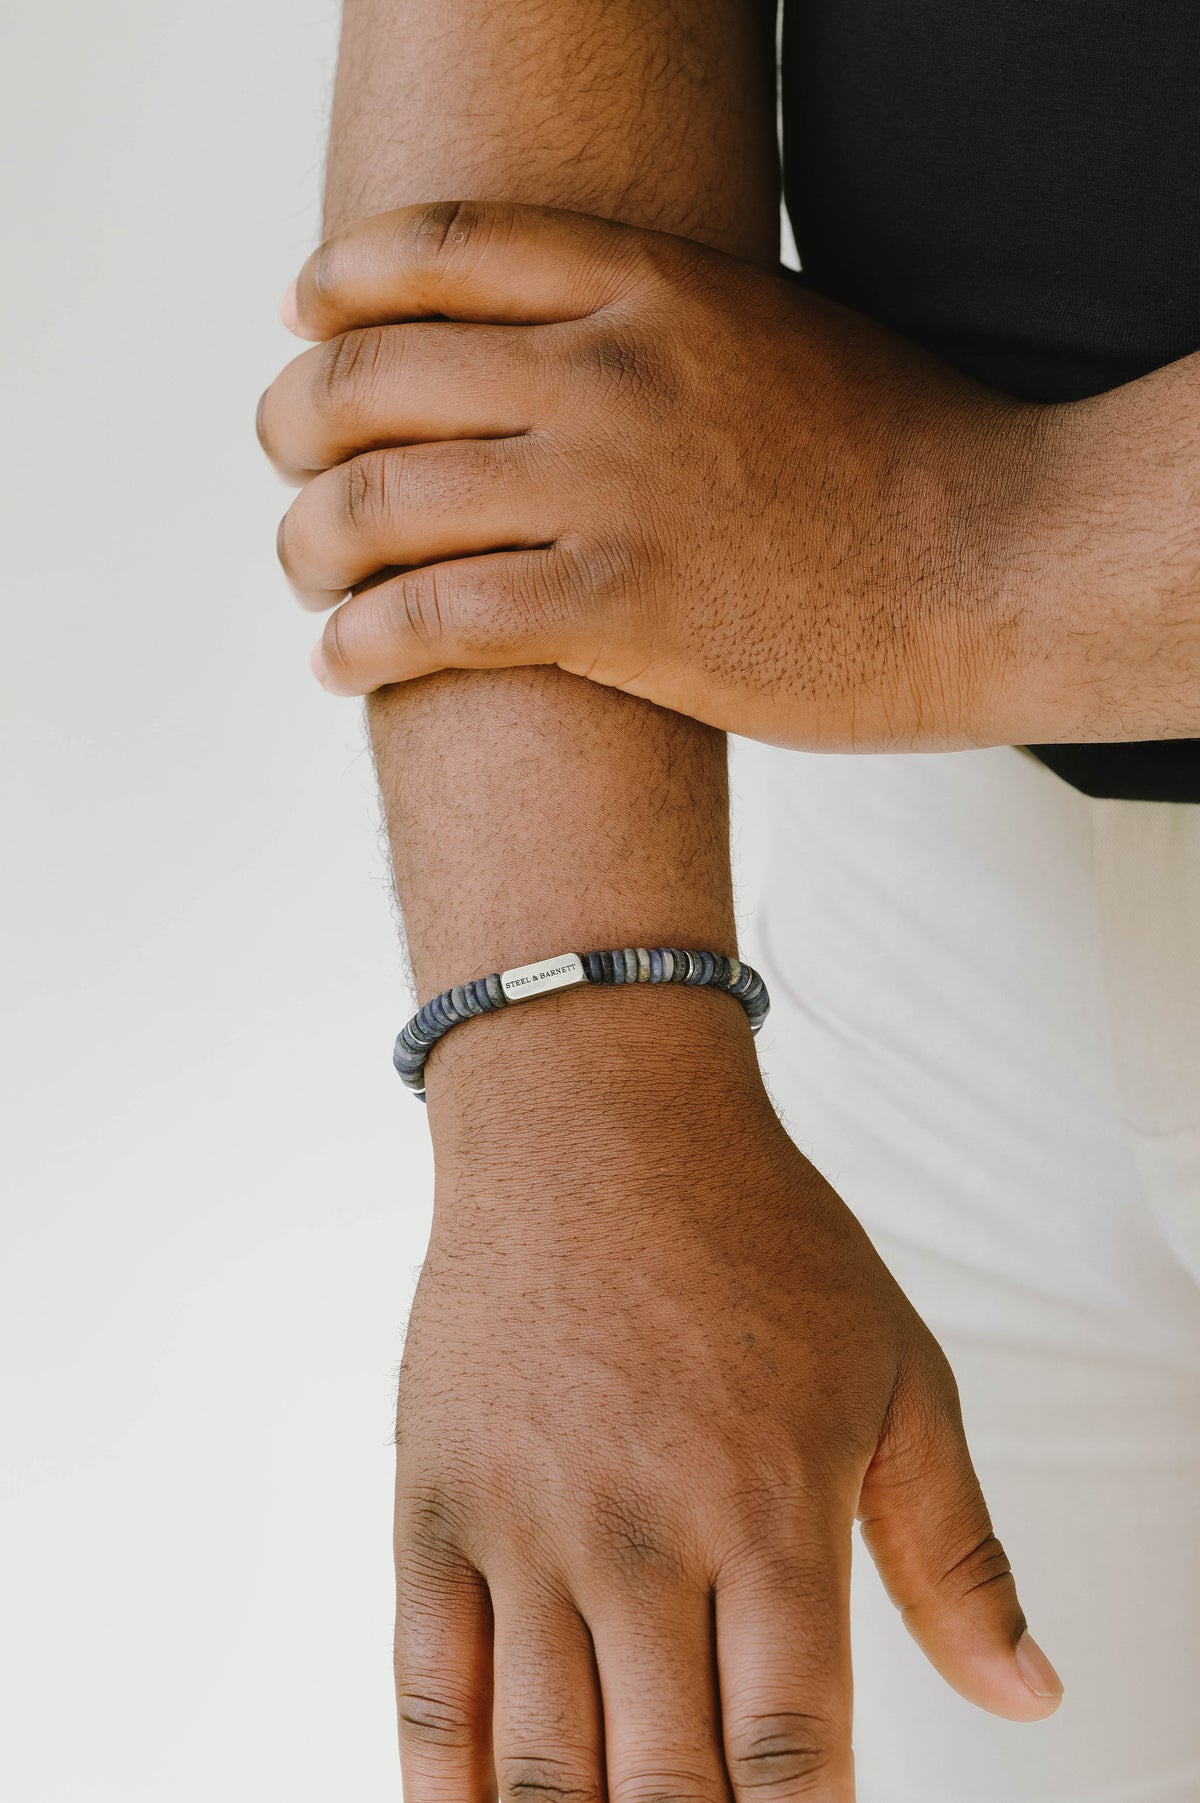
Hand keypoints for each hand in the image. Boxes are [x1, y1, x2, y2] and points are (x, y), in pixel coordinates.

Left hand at [257, 200, 1076, 750]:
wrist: (997, 566)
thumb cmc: (899, 460)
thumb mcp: (771, 334)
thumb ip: (656, 327)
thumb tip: (557, 355)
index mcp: (648, 284)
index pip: (439, 250)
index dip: (340, 286)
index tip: (302, 319)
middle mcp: (608, 371)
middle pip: (371, 375)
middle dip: (294, 424)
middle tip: (290, 468)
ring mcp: (610, 489)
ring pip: (378, 503)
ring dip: (309, 546)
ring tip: (309, 580)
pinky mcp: (622, 610)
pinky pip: (436, 619)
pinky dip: (360, 646)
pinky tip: (338, 665)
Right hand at [391, 997, 1060, 1802]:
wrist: (594, 1123)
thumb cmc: (756, 1239)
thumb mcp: (897, 1373)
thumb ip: (956, 1549)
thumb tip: (1028, 1697)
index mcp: (771, 1512)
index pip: (788, 1762)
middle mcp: (641, 1535)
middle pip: (664, 1791)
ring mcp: (523, 1524)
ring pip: (544, 1767)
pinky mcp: (434, 1501)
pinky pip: (428, 1691)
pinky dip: (452, 1792)